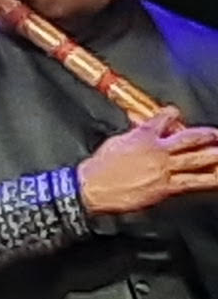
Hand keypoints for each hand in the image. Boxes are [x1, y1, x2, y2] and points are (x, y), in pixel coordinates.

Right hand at [80, 119, 217, 217]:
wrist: (93, 187)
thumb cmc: (99, 167)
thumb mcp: (115, 143)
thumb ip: (133, 136)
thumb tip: (140, 131)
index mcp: (143, 136)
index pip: (162, 119)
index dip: (171, 113)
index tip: (175, 112)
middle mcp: (157, 150)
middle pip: (190, 139)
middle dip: (208, 135)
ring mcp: (164, 168)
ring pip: (196, 159)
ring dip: (214, 155)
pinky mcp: (166, 186)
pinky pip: (193, 181)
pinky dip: (208, 179)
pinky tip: (217, 178)